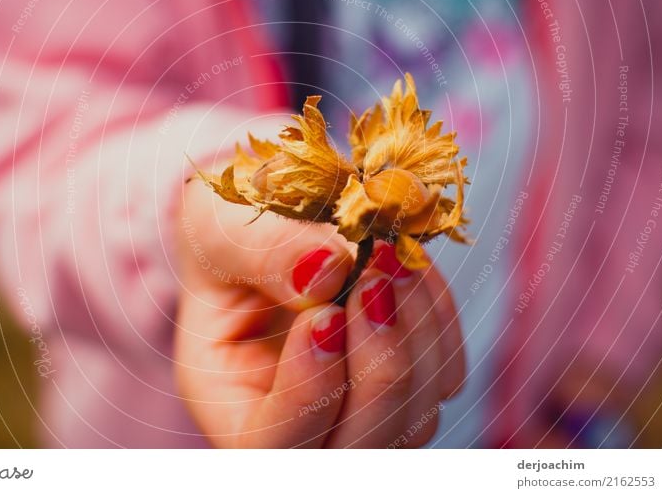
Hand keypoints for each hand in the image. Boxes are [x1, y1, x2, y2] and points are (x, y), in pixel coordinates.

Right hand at [174, 180, 465, 447]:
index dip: (310, 391)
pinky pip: (444, 375)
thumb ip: (264, 251)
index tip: (325, 312)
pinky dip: (437, 320)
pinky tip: (404, 268)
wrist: (261, 215)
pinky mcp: (403, 378)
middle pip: (357, 447)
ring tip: (388, 258)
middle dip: (380, 368)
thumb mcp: (217, 226)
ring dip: (416, 335)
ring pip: (414, 420)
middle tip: (373, 280)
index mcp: (230, 400)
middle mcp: (298, 420)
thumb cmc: (222, 230)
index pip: (272, 444)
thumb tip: (329, 270)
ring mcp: (358, 405)